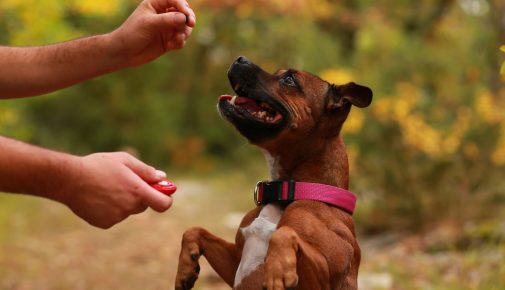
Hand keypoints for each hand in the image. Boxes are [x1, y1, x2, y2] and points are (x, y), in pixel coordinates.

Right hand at [58, 152, 172, 228]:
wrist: (68, 180)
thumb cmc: (98, 166)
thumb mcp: (125, 160)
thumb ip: (146, 171)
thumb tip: (162, 178)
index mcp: (137, 191)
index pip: (164, 204)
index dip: (166, 199)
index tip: (162, 192)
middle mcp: (129, 207)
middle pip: (144, 205)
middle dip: (139, 195)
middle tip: (125, 182)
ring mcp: (116, 217)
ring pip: (128, 210)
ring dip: (123, 201)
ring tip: (106, 187)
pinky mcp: (104, 223)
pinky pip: (114, 216)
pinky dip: (110, 209)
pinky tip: (98, 197)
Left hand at [108, 0, 195, 66]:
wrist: (124, 53)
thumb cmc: (132, 33)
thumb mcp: (149, 24)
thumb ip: (167, 20)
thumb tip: (184, 18)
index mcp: (156, 4)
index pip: (175, 0)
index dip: (183, 6)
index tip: (187, 15)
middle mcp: (163, 14)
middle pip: (184, 12)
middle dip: (188, 18)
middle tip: (191, 24)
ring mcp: (167, 28)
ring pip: (185, 27)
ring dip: (185, 32)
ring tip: (178, 39)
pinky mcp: (169, 41)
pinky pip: (181, 39)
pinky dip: (180, 42)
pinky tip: (172, 46)